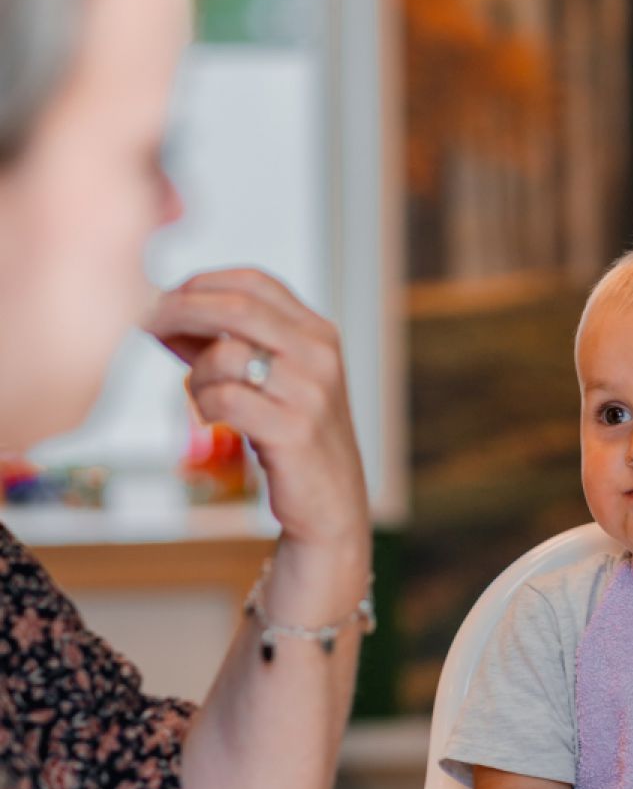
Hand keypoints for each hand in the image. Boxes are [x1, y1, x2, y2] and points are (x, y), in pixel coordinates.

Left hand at [148, 269, 368, 556]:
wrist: (331, 506)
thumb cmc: (292, 439)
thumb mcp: (271, 381)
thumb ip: (227, 345)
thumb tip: (165, 314)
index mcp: (318, 333)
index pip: (253, 282)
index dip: (202, 283)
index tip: (165, 298)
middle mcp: (319, 355)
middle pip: (236, 306)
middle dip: (180, 310)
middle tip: (146, 323)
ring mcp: (309, 393)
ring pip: (225, 356)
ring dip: (195, 375)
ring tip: (199, 396)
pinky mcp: (293, 430)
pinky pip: (224, 399)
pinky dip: (203, 405)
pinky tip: (210, 418)